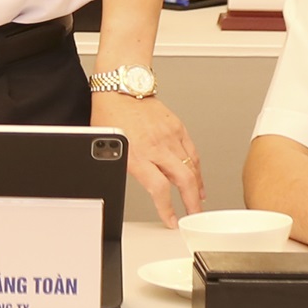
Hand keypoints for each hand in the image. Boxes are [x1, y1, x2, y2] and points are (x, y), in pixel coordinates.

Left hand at [94, 90, 201, 226]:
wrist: (121, 87)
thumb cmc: (110, 114)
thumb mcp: (109, 147)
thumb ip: (125, 167)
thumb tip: (133, 183)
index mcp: (138, 154)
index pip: (159, 188)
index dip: (167, 209)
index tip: (171, 220)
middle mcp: (156, 146)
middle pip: (183, 180)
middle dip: (192, 202)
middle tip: (194, 214)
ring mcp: (169, 136)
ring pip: (191, 167)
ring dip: (197, 186)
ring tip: (198, 199)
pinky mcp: (177, 127)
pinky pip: (192, 151)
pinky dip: (197, 167)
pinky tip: (198, 175)